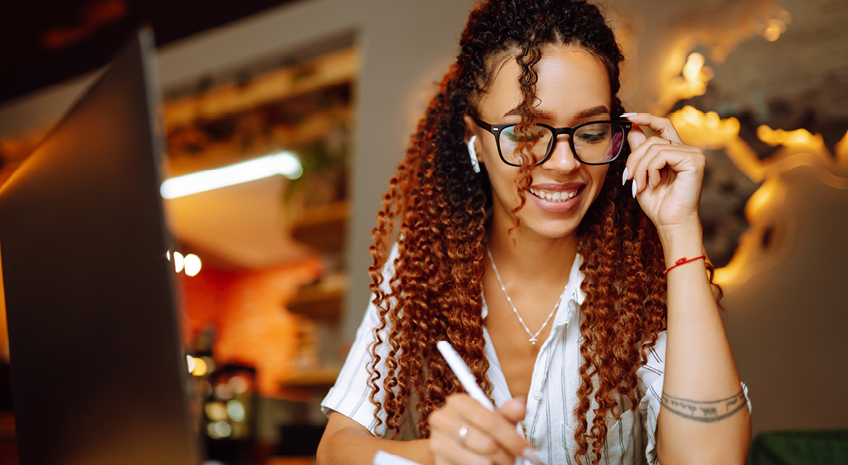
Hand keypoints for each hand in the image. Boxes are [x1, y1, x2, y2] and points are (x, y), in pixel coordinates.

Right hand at [427, 394, 536, 464]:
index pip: (491, 422)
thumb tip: (520, 405)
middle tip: (512, 459)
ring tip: (499, 463)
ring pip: (481, 462)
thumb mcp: (494, 419)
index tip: (528, 451)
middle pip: (488, 445)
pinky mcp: (438, 461)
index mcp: (458, 402)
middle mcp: (442, 419)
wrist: (453, 445)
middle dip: (506, 456)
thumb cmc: (478, 430)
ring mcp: (437, 442)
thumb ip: (508, 413)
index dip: (513, 439)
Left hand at [622, 113, 704, 236]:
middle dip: (634, 158)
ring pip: (655, 147)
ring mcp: (693, 154)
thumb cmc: (657, 203)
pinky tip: (654, 184)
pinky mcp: (695, 160)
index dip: (645, 118)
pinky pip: (662, 154)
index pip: (663, 125)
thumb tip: (631, 128)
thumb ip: (639, 150)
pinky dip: (651, 170)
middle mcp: (687, 150)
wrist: (670, 222)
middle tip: (628, 178)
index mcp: (676, 152)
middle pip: (652, 139)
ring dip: (640, 168)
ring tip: (641, 185)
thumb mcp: (642, 172)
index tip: (626, 117)